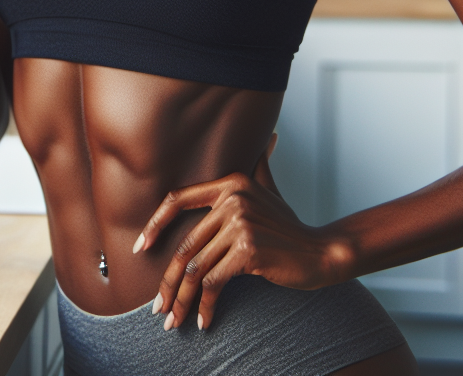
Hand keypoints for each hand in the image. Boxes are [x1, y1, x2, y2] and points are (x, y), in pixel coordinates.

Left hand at [135, 135, 353, 330]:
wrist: (322, 252)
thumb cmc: (290, 227)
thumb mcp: (270, 192)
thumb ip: (260, 166)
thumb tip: (267, 140)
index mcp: (230, 183)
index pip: (178, 199)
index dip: (155, 224)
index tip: (140, 248)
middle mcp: (232, 199)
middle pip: (185, 245)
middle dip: (168, 281)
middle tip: (159, 308)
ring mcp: (239, 223)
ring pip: (196, 268)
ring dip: (182, 300)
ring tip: (175, 321)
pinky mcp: (247, 250)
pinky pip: (213, 282)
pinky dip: (205, 305)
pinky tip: (204, 321)